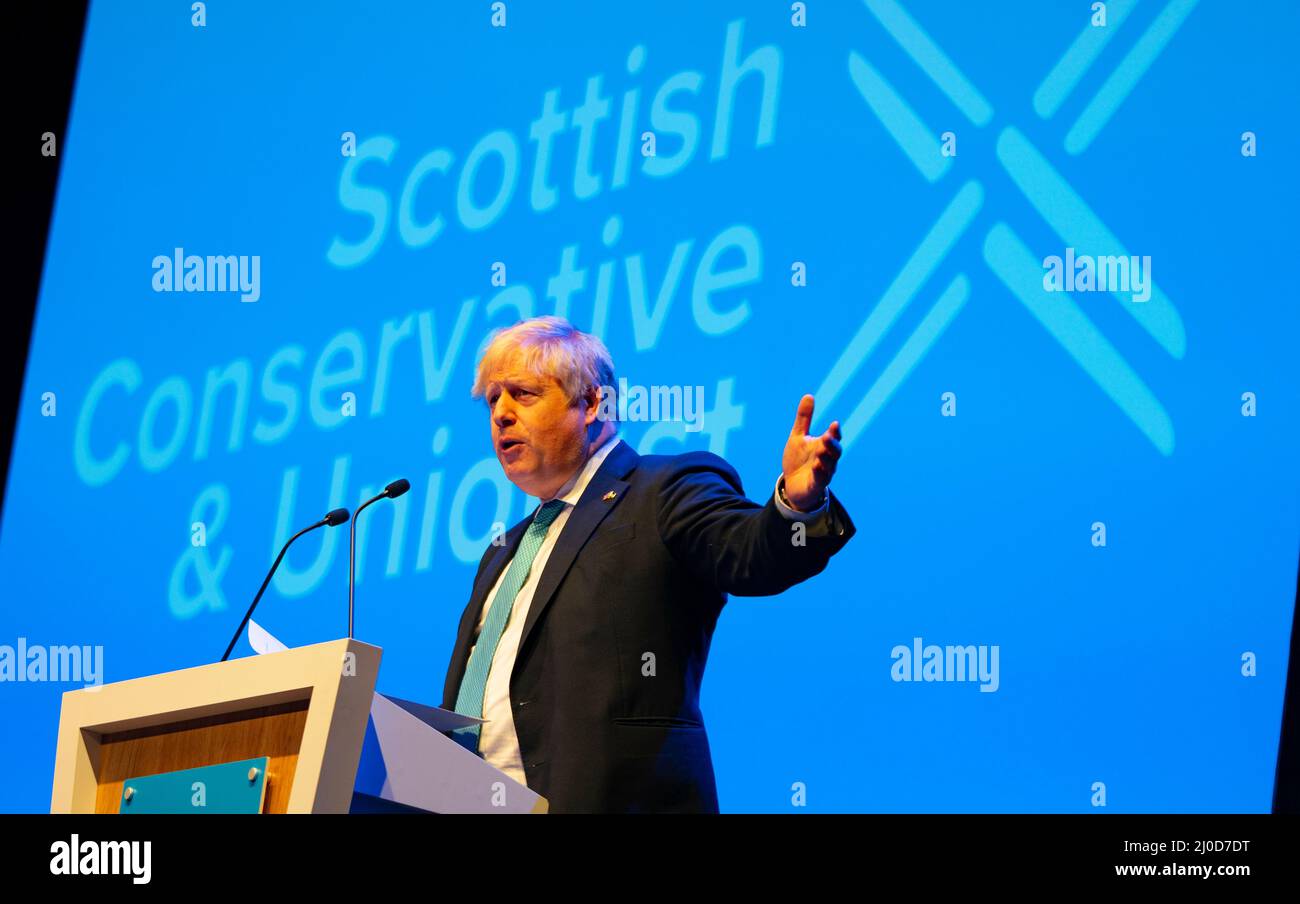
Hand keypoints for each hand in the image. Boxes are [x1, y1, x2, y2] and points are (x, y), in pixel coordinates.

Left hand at [781, 394, 841, 511]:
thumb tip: (808, 395)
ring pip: (829, 466)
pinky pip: (820, 480)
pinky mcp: (815, 485)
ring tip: (821, 451)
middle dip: (832, 445)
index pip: (833, 438)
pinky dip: (819, 473)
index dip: (835, 432)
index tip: (834, 424)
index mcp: (823, 446)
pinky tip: (816, 466)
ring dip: (826, 459)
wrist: (792, 485)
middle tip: (828, 437)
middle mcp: (827, 459)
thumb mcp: (798, 437)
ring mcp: (823, 473)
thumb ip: (804, 419)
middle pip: (835, 452)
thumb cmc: (798, 460)